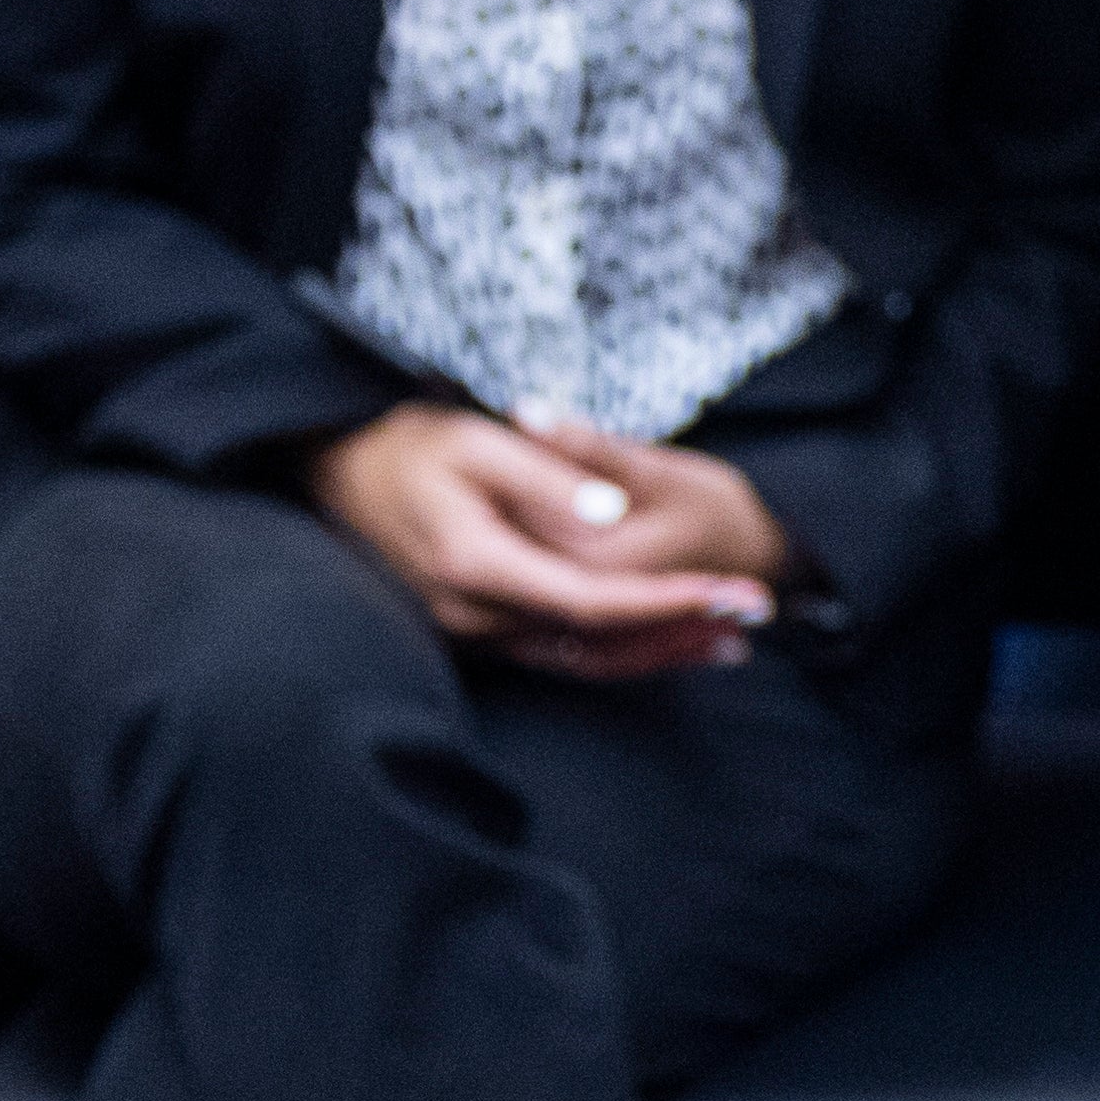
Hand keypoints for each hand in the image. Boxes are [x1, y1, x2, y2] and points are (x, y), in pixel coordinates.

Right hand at [308, 404, 778, 679]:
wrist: (341, 474)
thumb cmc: (413, 446)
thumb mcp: (477, 439)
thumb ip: (549, 477)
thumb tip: (613, 515)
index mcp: (476, 565)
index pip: (593, 601)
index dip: (669, 601)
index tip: (734, 589)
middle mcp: (473, 616)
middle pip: (599, 643)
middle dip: (683, 632)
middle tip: (758, 612)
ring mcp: (473, 634)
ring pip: (586, 661)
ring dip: (663, 652)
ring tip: (735, 634)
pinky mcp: (482, 635)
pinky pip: (566, 656)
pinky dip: (627, 651)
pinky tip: (678, 640)